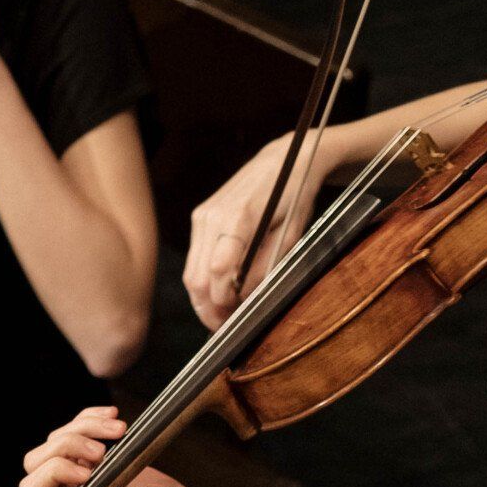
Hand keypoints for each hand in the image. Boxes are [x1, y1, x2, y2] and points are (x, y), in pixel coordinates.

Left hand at [18, 406, 212, 486]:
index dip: (53, 472)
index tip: (87, 473)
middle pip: (39, 460)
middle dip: (67, 445)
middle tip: (102, 451)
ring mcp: (80, 473)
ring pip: (59, 439)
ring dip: (86, 427)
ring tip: (119, 430)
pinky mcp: (95, 456)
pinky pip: (78, 428)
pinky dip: (91, 417)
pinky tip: (113, 416)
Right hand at [184, 128, 327, 330]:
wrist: (284, 160)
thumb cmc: (294, 196)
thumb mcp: (291, 236)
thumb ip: (265, 268)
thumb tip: (244, 300)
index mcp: (238, 219)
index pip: (219, 272)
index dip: (224, 303)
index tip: (234, 321)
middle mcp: (213, 217)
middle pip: (197, 278)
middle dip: (209, 309)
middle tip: (225, 326)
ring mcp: (203, 216)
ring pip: (191, 273)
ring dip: (203, 299)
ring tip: (223, 313)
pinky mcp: (200, 217)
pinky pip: (194, 259)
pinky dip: (203, 281)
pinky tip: (220, 290)